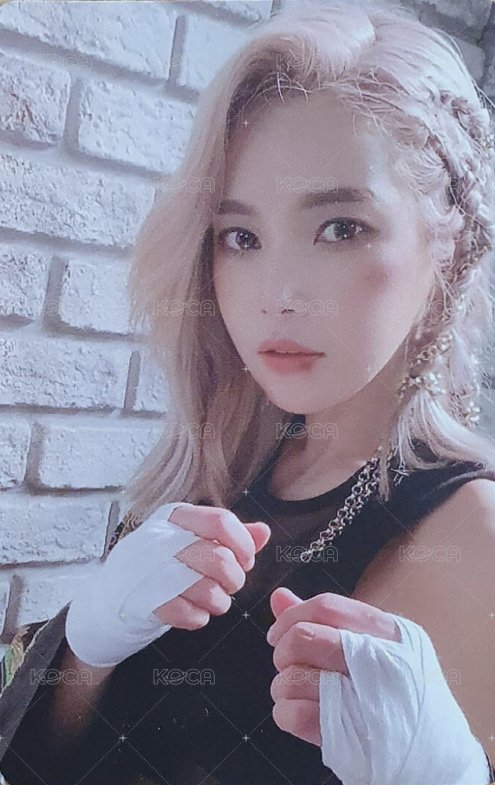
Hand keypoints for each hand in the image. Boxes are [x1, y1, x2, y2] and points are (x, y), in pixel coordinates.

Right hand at [65, 502, 270, 667]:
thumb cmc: (160, 565)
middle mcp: (160, 538)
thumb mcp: (191, 539)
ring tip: (213, 600)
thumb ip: (229, 536)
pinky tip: (193, 612)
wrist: (111, 596)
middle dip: (234, 579)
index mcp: (176, 516)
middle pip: (220, 559)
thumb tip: (263, 532)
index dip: (243, 545)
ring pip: (209, 590)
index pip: (222, 522)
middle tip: (229, 585)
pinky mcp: (144, 602)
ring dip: (220, 602)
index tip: (245, 559)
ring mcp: (149, 571)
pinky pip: (190, 614)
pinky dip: (199, 618)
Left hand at [266, 588, 489, 784]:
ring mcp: (367, 700)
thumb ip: (325, 621)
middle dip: (284, 653)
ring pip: (292, 677)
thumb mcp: (375, 648)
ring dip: (284, 687)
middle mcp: (382, 660)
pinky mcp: (351, 736)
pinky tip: (302, 715)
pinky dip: (286, 713)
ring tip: (301, 694)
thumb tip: (279, 597)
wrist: (435, 758)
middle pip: (304, 637)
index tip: (276, 634)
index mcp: (389, 632)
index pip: (327, 607)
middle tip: (290, 666)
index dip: (291, 617)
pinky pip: (292, 714)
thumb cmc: (397, 694)